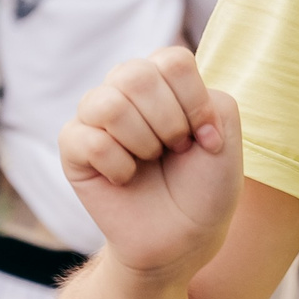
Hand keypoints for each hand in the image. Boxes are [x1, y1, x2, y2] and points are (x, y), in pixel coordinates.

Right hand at [59, 48, 243, 279]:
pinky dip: (118, 166)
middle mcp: (125, 88)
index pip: (172, 60)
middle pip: (137, 75)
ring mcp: (95, 115)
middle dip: (168, 122)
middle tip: (175, 150)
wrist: (182, 237)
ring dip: (142, 142)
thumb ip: (212, 100)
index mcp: (163, 78)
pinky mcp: (72, 147)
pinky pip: (88, 139)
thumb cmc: (204, 186)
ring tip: (149, 161)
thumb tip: (167, 99)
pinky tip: (126, 179)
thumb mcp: (227, 138)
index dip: (194, 102)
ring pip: (109, 103)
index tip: (206, 138)